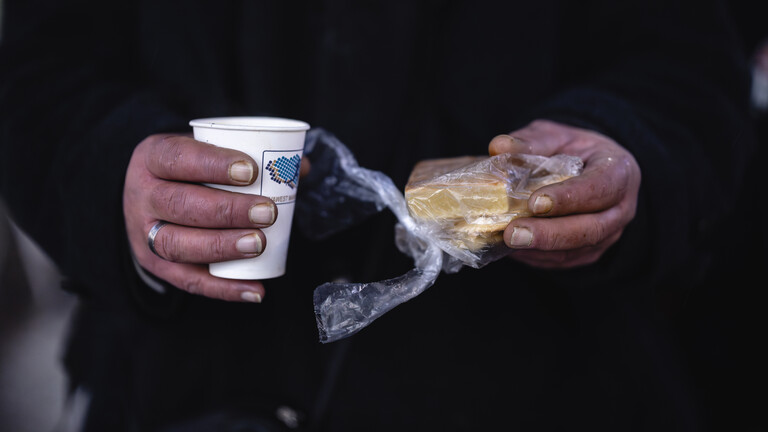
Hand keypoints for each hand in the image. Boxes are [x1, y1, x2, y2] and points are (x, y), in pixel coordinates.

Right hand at [123, 134, 278, 301]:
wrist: (146, 196)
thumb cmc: (187, 170)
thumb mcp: (205, 151)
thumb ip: (252, 155)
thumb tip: (299, 167)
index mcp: (153, 158)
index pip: (178, 157)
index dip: (213, 165)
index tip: (252, 171)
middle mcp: (143, 195)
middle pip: (179, 204)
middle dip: (227, 210)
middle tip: (267, 212)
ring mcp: (144, 234)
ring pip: (177, 244)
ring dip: (222, 246)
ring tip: (259, 244)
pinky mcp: (155, 265)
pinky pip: (188, 281)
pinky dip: (223, 288)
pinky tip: (254, 288)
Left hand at [489, 119, 640, 268]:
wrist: (589, 169)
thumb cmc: (573, 149)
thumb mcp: (555, 136)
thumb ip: (531, 141)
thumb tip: (499, 146)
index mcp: (618, 171)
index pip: (600, 187)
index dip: (568, 197)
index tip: (535, 203)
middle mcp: (621, 208)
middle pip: (590, 228)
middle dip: (549, 234)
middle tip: (513, 233)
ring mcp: (609, 234)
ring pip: (576, 249)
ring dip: (539, 249)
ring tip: (507, 241)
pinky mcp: (591, 252)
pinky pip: (565, 260)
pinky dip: (537, 256)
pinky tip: (513, 249)